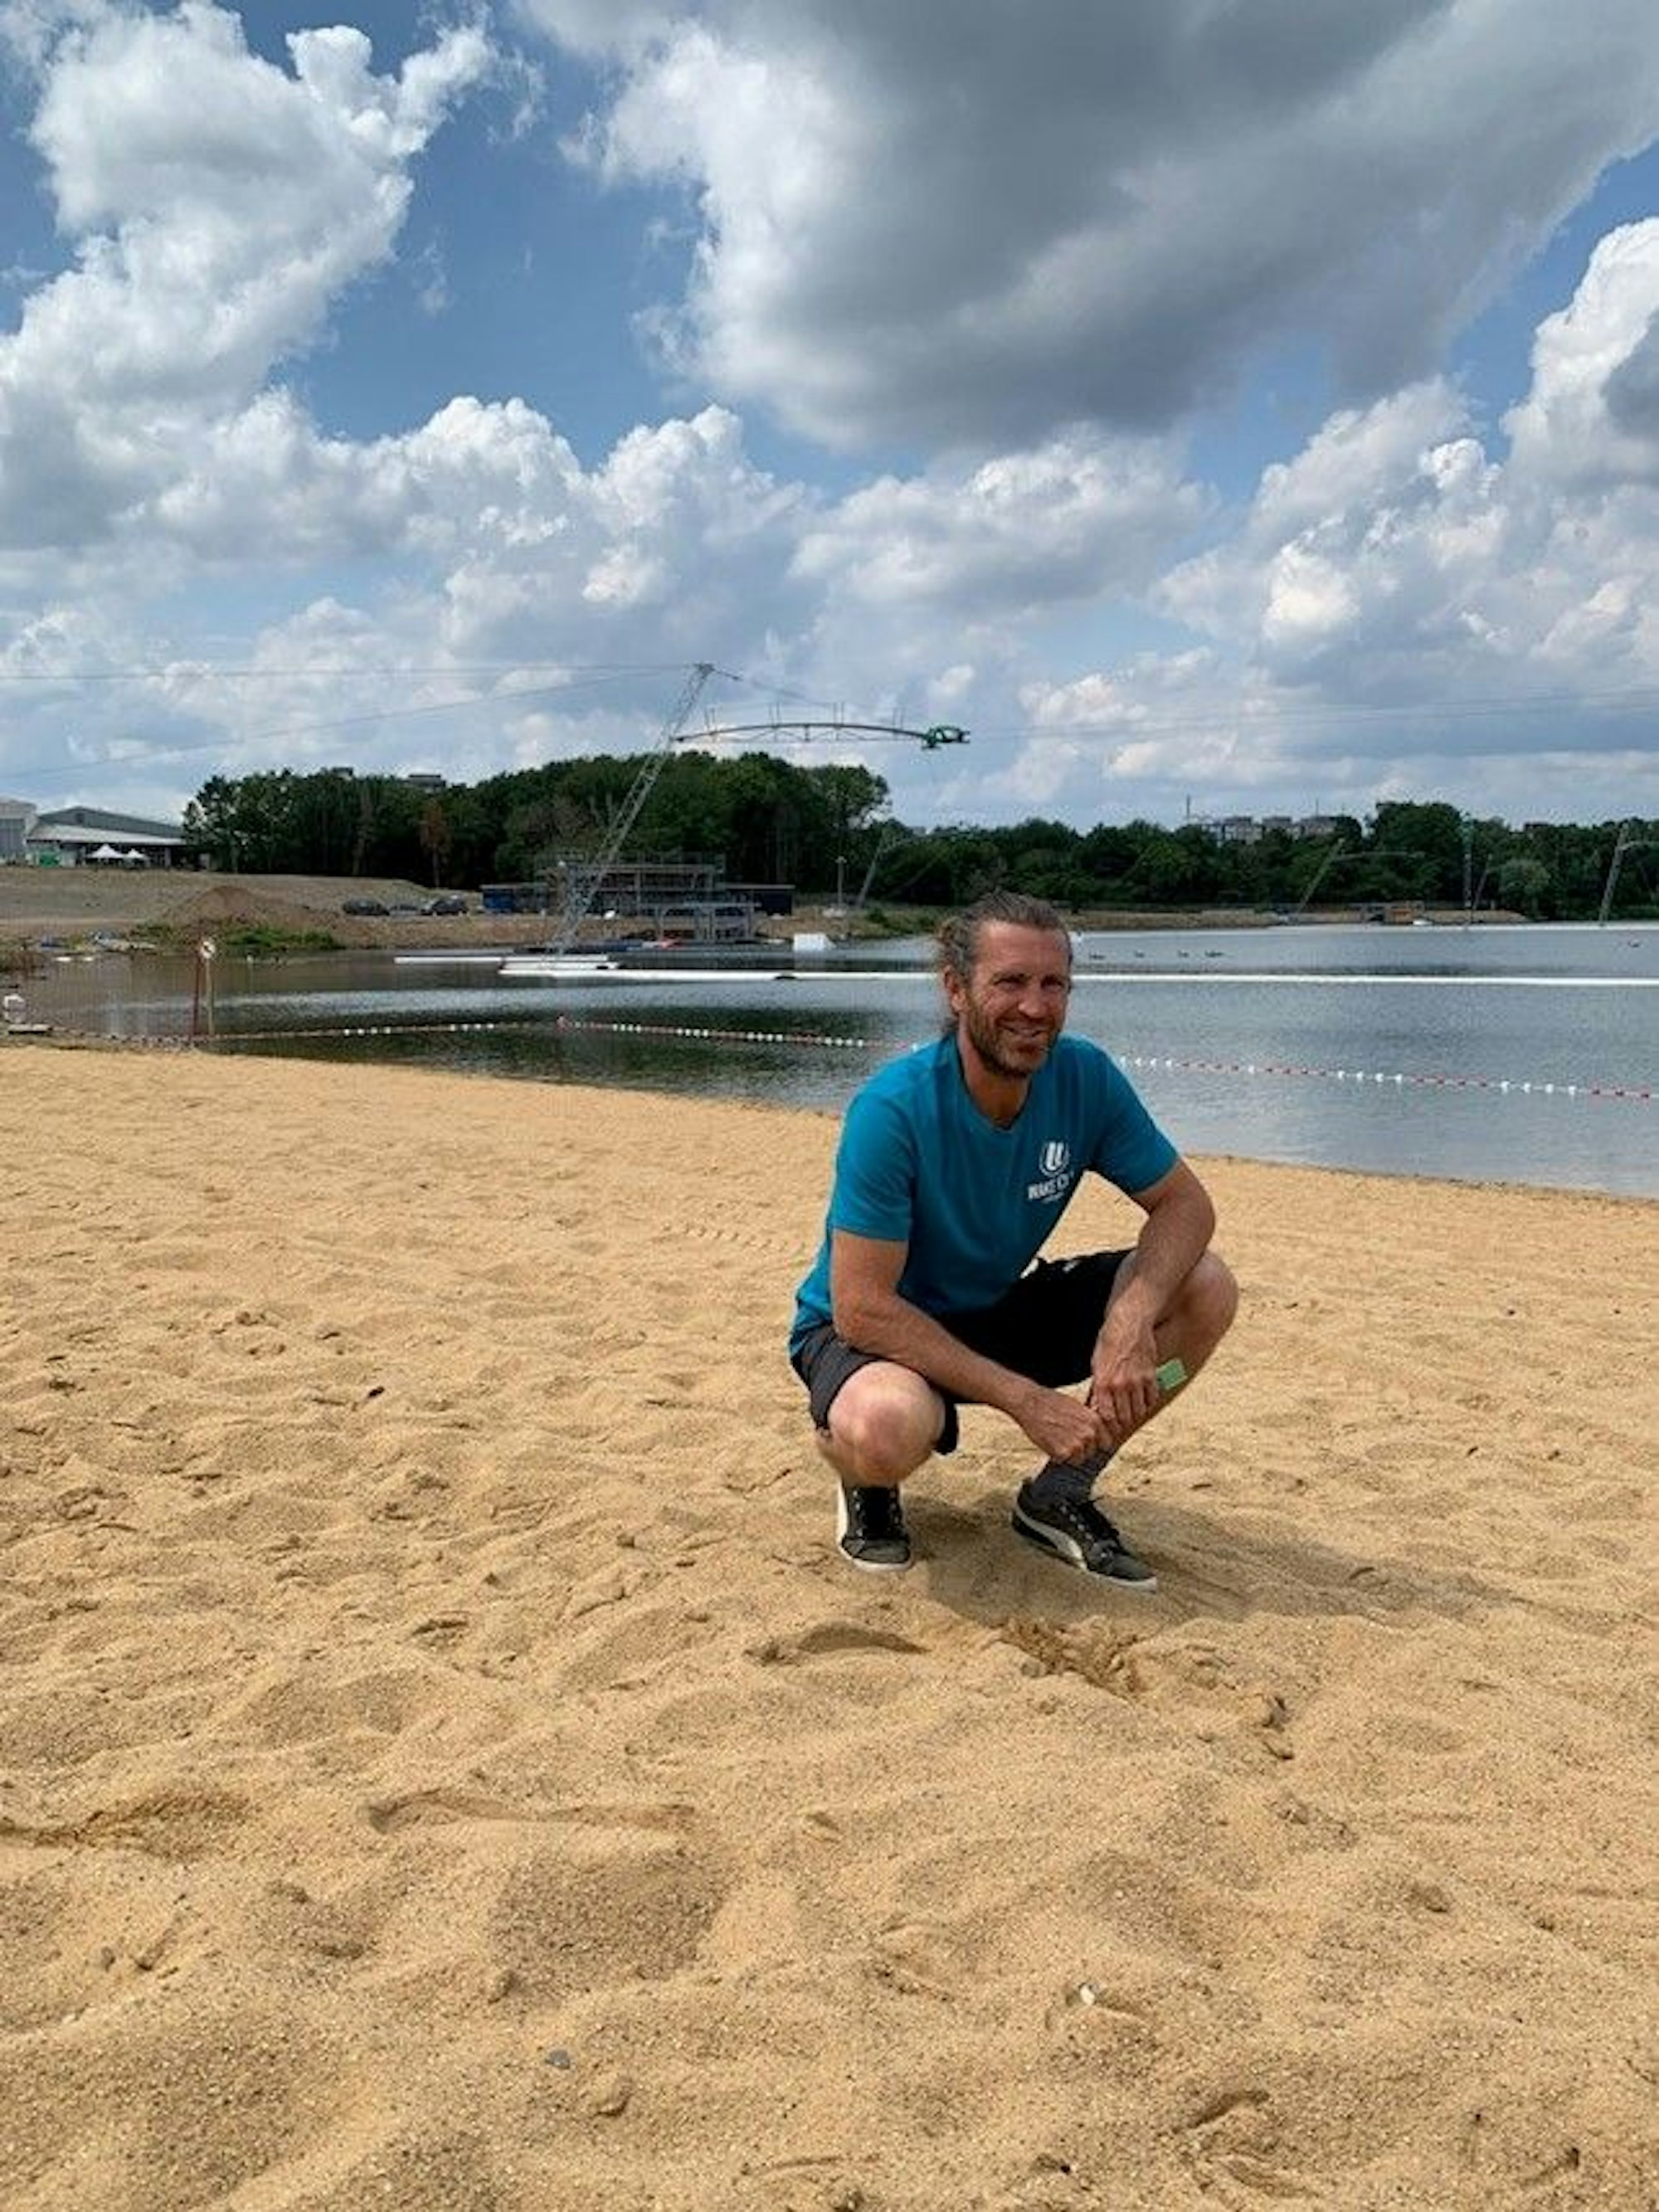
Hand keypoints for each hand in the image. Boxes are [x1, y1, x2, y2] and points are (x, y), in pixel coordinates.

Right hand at [1011, 1382, 1108, 1466]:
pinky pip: (1064, 1461)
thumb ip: (1090, 1422)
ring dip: (1069, 1453)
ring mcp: (1077, 1444)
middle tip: (1067, 1438)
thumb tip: (1098, 1435)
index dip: (1096, 1443)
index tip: (1087, 1441)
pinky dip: (1057, 1455)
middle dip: (1083, 1449)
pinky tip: (1050, 1442)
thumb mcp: (1078, 1407)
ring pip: (1079, 1459)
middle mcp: (1089, 1434)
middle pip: (1092, 1452)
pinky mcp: (1063, 1453)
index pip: (1106, 1443)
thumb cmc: (1052, 1403)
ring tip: (1057, 1438)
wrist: (1030, 1403)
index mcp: (1095, 1421)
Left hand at [1088, 1329, 1161, 1446]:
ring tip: (1131, 1410)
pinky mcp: (1150, 1376)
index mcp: (1102, 1383)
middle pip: (1124, 1417)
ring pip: (1139, 1411)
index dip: (1108, 1426)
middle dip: (1122, 1423)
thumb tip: (1095, 1408)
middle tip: (1121, 1422)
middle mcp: (1119, 1385)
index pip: (1106, 1416)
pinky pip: (1152, 1399)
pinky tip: (1142, 1398)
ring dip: (1135, 1413)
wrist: (1129, 1324)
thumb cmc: (1109, 1343)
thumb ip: (1097, 1388)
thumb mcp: (1096, 1364)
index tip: (1109, 1428)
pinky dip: (1148, 1402)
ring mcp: (1137, 1381)